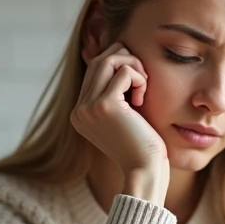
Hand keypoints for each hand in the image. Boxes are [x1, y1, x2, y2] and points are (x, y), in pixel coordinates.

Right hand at [70, 41, 168, 181]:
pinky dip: (139, 78)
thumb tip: (120, 53)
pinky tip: (143, 99)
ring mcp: (88, 107)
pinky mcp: (104, 105)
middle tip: (143, 78)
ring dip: (133, 66)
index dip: (119, 66)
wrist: (145, 170)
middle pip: (99, 60)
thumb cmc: (142, 145)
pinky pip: (124, 72)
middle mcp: (79, 110)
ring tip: (144, 86)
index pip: (95, 70)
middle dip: (126, 60)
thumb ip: (116, 92)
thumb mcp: (124, 116)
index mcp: (80, 113)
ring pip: (109, 60)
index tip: (137, 81)